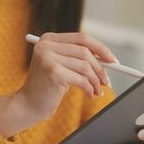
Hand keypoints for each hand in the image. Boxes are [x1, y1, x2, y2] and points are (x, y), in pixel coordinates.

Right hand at [0, 32, 117, 136]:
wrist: (29, 105)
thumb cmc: (50, 86)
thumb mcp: (64, 67)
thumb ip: (80, 59)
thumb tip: (109, 61)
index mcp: (49, 39)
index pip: (82, 38)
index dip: (101, 48)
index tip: (114, 61)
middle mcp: (47, 45)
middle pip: (86, 52)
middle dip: (101, 69)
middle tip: (107, 82)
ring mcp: (48, 57)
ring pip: (85, 67)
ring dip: (96, 81)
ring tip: (98, 91)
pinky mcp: (53, 72)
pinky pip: (82, 79)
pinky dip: (90, 88)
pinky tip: (90, 95)